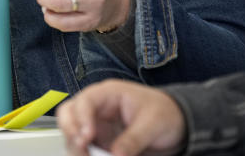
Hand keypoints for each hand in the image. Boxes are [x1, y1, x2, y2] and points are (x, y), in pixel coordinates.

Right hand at [57, 80, 185, 155]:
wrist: (176, 124)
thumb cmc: (165, 113)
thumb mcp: (153, 123)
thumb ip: (134, 139)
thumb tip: (116, 155)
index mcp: (110, 93)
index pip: (86, 100)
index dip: (81, 118)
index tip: (87, 136)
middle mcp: (98, 108)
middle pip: (68, 114)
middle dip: (70, 131)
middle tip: (82, 148)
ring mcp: (97, 125)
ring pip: (72, 134)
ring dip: (76, 147)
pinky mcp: (100, 142)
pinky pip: (84, 149)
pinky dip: (85, 154)